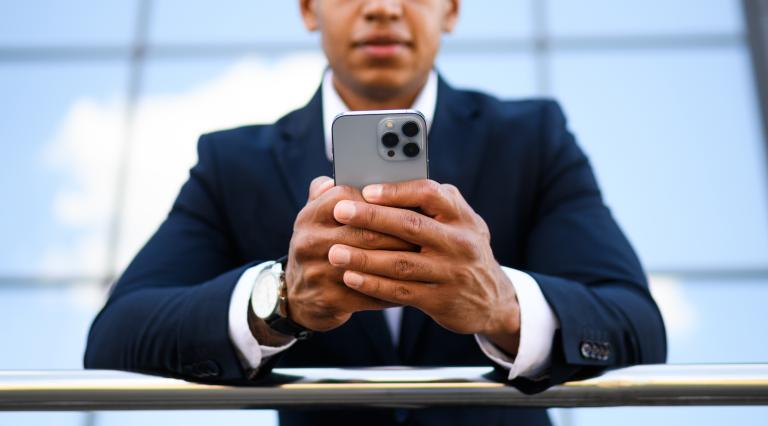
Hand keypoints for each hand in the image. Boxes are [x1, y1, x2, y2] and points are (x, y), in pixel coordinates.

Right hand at [284, 176, 416, 331]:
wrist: (297, 297)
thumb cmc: (320, 247)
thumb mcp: (316, 218)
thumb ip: (332, 192)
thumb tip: (352, 168)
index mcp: (310, 216)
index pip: (349, 197)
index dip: (381, 200)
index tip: (408, 201)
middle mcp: (310, 241)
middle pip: (365, 231)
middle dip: (400, 232)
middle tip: (427, 231)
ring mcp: (317, 272)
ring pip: (370, 262)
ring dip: (401, 259)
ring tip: (425, 255)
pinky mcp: (328, 299)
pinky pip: (369, 293)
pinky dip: (393, 288)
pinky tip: (413, 284)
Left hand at [327, 179, 520, 355]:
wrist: (492, 300)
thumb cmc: (462, 250)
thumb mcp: (459, 223)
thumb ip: (429, 205)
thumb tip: (379, 186)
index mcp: (461, 215)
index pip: (429, 193)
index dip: (396, 191)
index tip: (366, 190)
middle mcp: (460, 242)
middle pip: (410, 225)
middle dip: (371, 218)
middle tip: (338, 211)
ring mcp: (451, 273)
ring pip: (401, 262)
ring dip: (364, 257)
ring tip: (335, 252)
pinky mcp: (441, 300)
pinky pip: (401, 291)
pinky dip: (373, 284)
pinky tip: (351, 278)